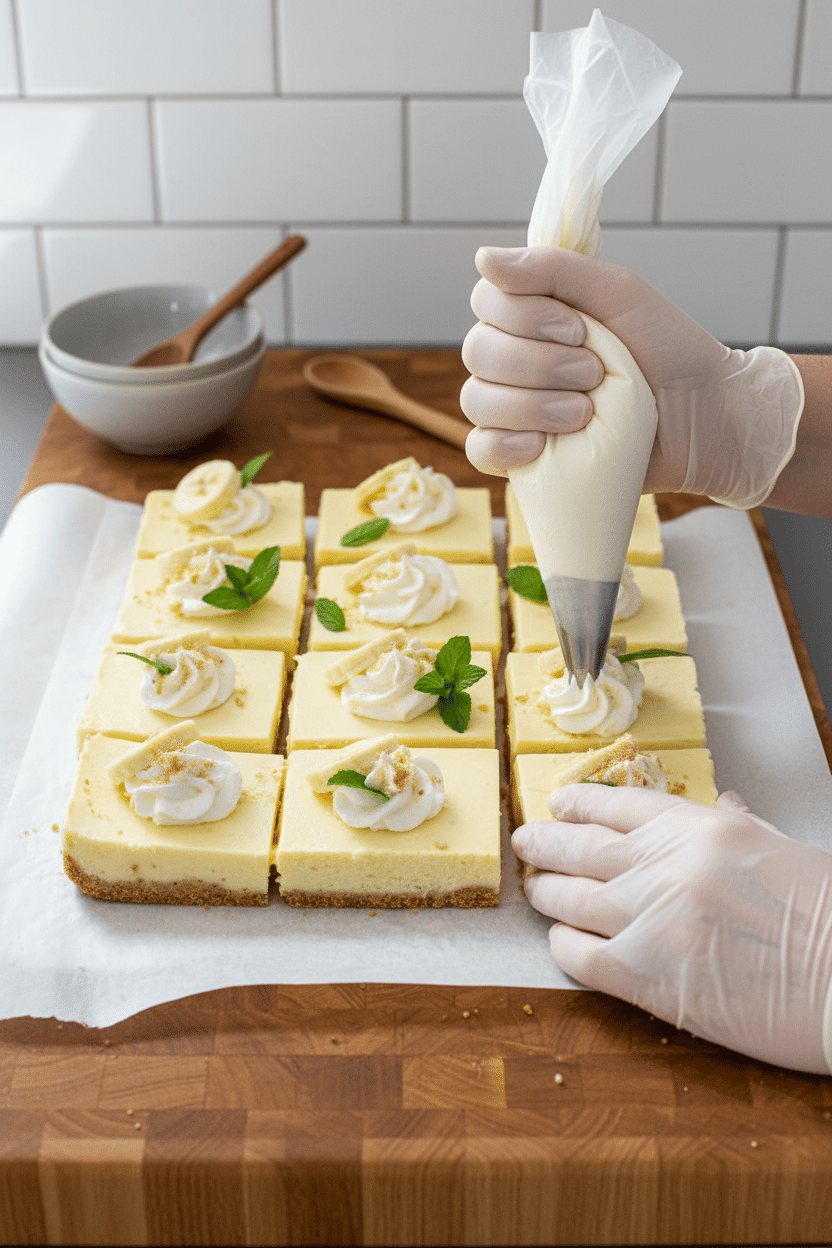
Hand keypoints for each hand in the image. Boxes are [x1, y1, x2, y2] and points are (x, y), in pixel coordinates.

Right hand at [461, 246, 802, 507]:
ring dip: (532, 405)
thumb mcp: (618, 293)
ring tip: (585, 414)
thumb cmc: (668, 350)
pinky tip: (541, 447)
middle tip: (594, 375)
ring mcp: (516, 409)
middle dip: (539, 364)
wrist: (704, 417)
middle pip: (478, 352)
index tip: (579, 329)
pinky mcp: (524, 457)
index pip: (486, 303)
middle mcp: (516, 358)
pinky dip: (505, 446)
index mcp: (533, 315)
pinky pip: (481, 449)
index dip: (524, 317)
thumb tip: (483, 257)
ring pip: (478, 401)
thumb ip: (552, 269)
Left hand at [512, 785, 831, 1073]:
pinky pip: (579, 956)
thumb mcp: (782, 848)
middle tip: (526, 842)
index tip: (560, 805)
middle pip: (581, 846)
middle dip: (545, 842)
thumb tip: (722, 807)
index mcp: (702, 829)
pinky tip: (562, 940)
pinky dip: (562, 945)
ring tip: (534, 888)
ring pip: (568, 897)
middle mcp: (666, 867)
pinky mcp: (645, 978)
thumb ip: (737, 828)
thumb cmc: (827, 917)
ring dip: (545, 891)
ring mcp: (650, 920)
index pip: (619, 805)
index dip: (579, 803)